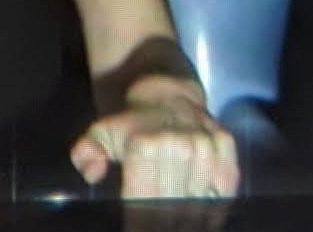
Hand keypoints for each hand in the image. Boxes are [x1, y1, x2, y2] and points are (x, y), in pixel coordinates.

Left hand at [72, 91, 239, 201]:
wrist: (164, 94)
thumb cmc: (131, 123)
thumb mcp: (100, 133)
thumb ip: (87, 153)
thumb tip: (92, 174)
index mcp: (143, 145)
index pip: (144, 198)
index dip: (139, 212)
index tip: (136, 220)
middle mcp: (177, 144)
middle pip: (174, 203)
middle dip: (163, 212)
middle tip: (154, 213)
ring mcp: (204, 145)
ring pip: (200, 199)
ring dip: (189, 205)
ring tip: (175, 200)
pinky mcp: (226, 146)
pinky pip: (225, 189)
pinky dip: (213, 197)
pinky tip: (197, 194)